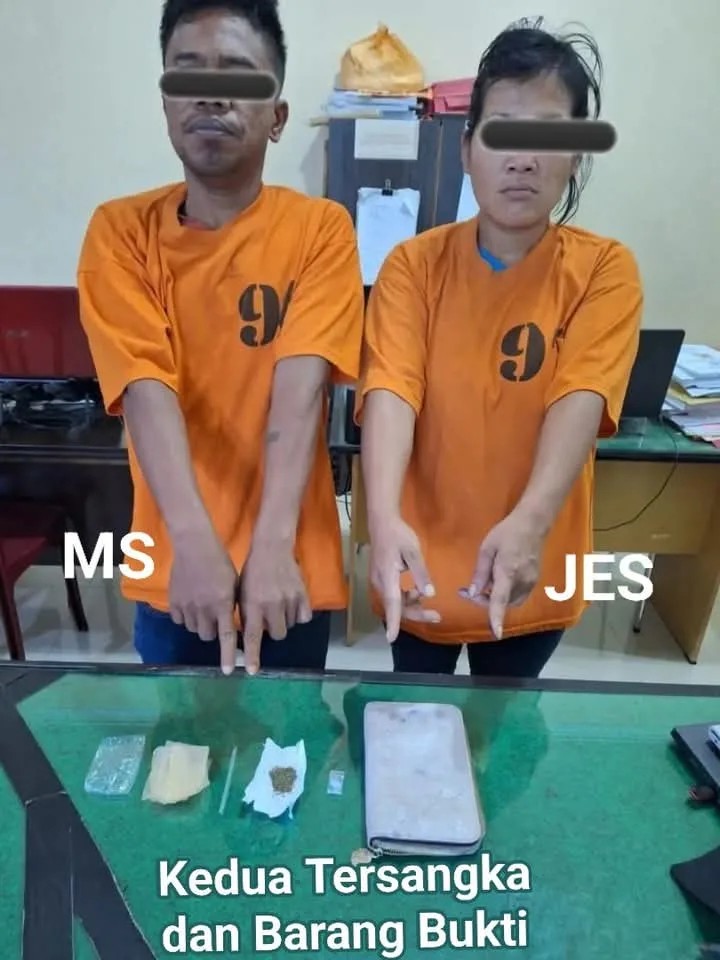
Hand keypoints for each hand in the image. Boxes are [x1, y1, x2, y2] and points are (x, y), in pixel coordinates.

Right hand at [169, 528, 237, 674]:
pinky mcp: (173, 602)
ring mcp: (186, 606)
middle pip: (207, 636)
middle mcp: (204, 609)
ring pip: (193, 628)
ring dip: (199, 622)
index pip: (226, 637)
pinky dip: (185, 615)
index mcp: (223, 604)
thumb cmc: (220, 562)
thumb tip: (233, 623)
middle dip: (212, 630)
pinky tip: (189, 600)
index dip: (227, 656)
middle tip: (215, 617)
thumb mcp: (234, 583)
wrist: (194, 545)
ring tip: (202, 604)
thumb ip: (232, 605)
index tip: (227, 672)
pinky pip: (179, 619)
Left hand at [239, 542, 310, 675]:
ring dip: (285, 620)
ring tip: (279, 604)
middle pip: (278, 635)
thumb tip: (250, 637)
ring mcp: (290, 600)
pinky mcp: (303, 595)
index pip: (253, 637)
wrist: (272, 548)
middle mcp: (272, 605)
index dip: (253, 656)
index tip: (253, 672)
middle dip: (274, 629)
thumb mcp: (242, 594)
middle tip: (269, 617)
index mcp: (253, 605)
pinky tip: (292, 603)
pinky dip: (298, 614)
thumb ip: (247, 615)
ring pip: (290, 626)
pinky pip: (304, 617)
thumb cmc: (252, 572)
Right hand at [369, 516, 438, 641]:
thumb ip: (421, 573)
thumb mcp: (413, 552)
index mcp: (388, 577)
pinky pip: (393, 595)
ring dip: (411, 606)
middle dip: (415, 614)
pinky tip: (417, 591)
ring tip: (429, 603)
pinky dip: (406, 598)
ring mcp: (379, 581)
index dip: (393, 622)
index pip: (392, 604)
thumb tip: (429, 594)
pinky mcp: (382, 578)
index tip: (391, 639)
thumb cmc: (399, 535)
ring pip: (395, 602)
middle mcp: (380, 582)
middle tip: (437, 616)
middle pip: (395, 607)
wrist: (382, 522)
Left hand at [463, 511, 544, 639]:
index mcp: (508, 571)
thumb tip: (473, 593)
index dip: (497, 617)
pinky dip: (506, 594)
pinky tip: (499, 581)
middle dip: (486, 601)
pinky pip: (517, 596)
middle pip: (503, 603)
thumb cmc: (506, 533)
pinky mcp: (534, 581)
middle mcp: (522, 580)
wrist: (533, 524)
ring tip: (485, 583)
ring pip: (510, 602)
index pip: (500, 599)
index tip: (496, 633)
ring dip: (496, 599)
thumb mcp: (487, 548)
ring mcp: (531, 582)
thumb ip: (480, 573)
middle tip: (470, 590)